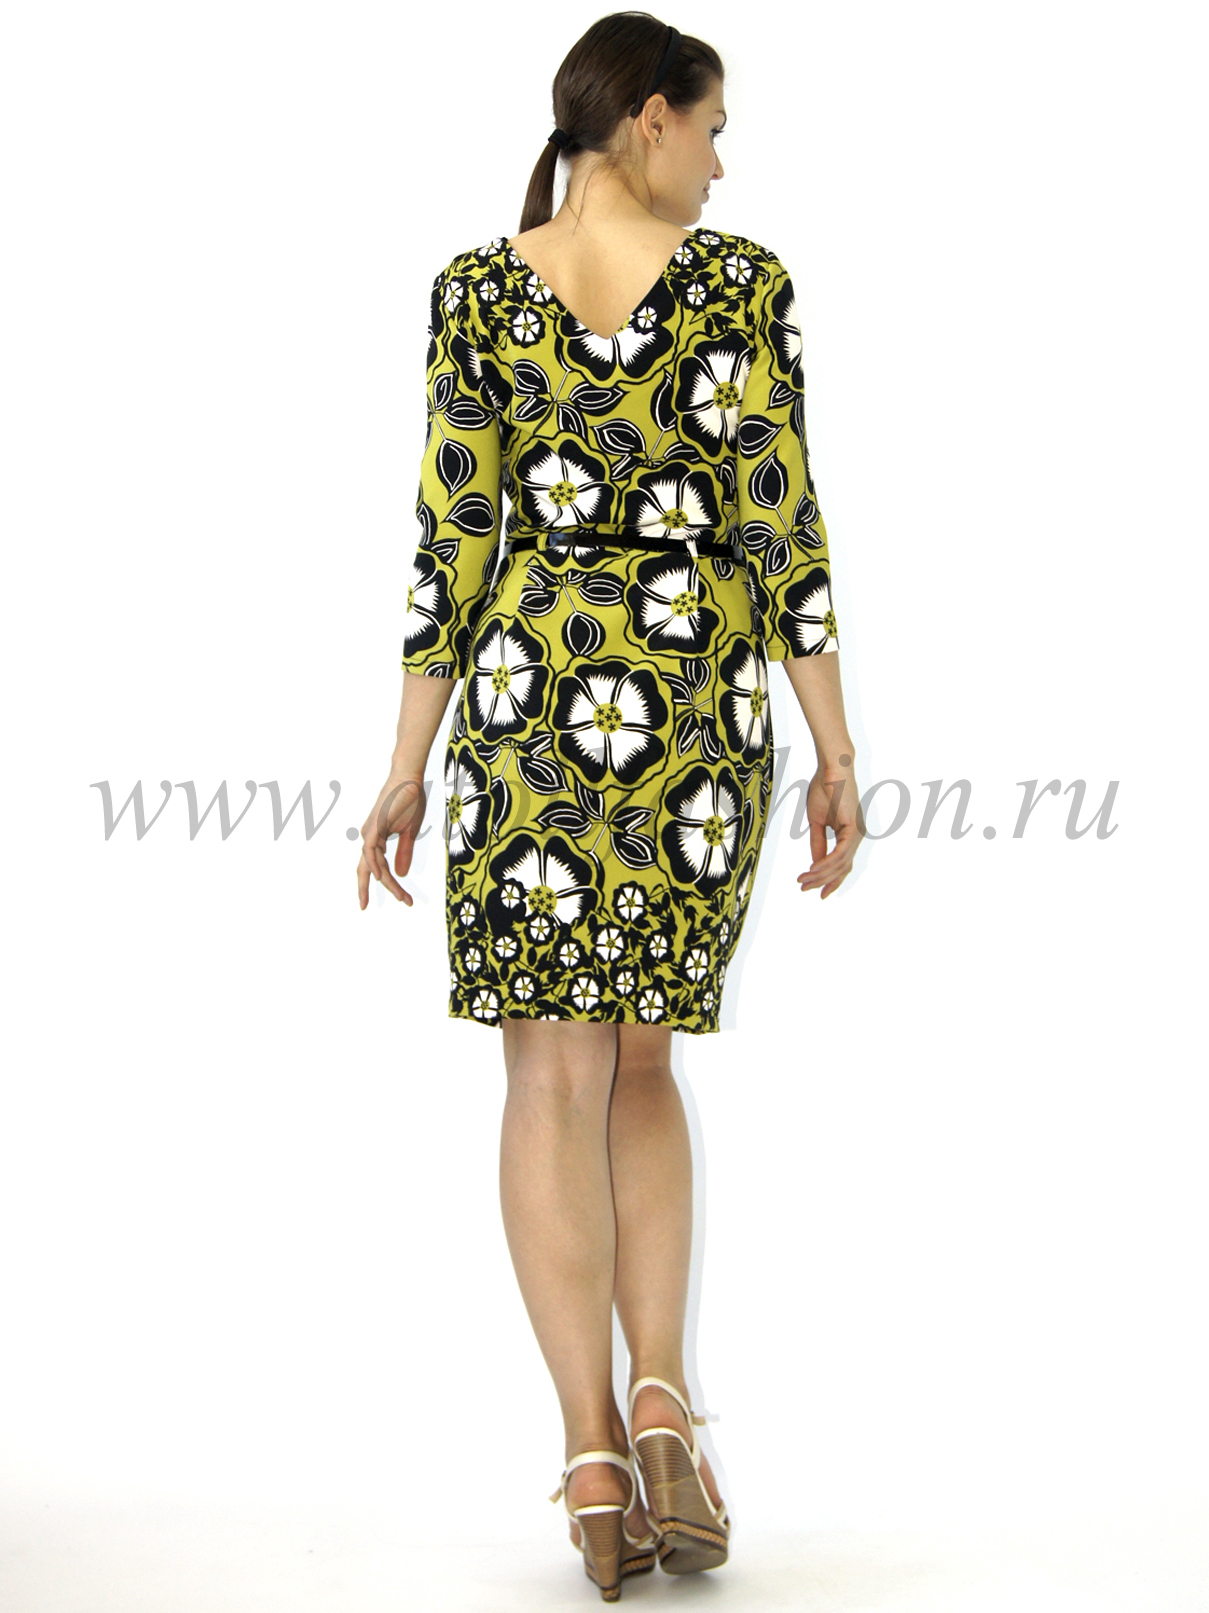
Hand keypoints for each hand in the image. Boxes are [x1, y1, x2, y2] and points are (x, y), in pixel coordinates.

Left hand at [356, 770, 428, 909]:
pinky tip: (382, 878)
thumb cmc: (410, 800)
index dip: (388, 884)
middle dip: (364, 889)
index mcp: (376, 839)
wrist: (409, 779)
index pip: (376, 866)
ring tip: (401, 896)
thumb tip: (402, 873)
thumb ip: (404, 853)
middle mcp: (369, 837)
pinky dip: (375, 865)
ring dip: (387, 882)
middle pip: (366, 869)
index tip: (403, 899)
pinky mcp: (374, 826)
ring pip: (373, 864)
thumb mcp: (409, 833)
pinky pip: (370, 851)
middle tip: (363, 907)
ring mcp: (369, 832)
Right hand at [797, 756, 864, 898]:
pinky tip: (813, 869)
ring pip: (840, 864)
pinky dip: (826, 863)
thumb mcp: (817, 823)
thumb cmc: (824, 790)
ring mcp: (856, 833)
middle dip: (822, 881)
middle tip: (804, 888)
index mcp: (849, 835)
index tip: (816, 892)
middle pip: (841, 868)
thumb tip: (815, 864)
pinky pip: (839, 853)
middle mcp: (856, 836)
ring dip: (820, 874)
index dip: (830, 880)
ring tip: (803, 880)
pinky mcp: (853, 828)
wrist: (831, 770)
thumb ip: (818, 843)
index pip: (842, 865)